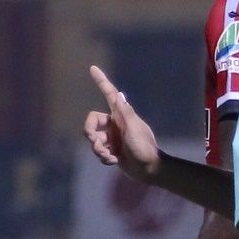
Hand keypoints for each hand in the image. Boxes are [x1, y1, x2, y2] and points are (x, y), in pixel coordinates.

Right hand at [83, 66, 161, 181]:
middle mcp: (115, 124)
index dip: (101, 81)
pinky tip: (114, 161)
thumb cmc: (144, 148)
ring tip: (110, 157)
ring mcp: (112, 138)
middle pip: (91, 122)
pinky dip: (104, 157)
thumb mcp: (134, 129)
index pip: (109, 94)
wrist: (148, 170)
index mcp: (121, 115)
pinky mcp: (111, 150)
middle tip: (96, 143)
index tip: (93, 68)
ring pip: (93, 140)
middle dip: (90, 134)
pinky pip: (98, 151)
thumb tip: (118, 93)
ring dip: (98, 150)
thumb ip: (124, 113)